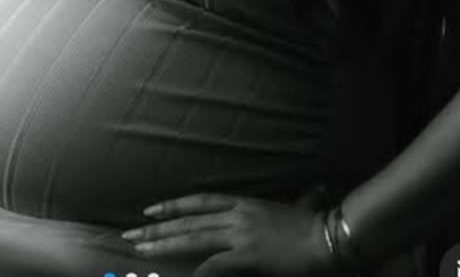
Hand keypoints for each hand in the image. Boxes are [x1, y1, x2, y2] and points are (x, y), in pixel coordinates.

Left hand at [121, 187, 335, 276]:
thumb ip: (297, 200)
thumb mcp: (298, 207)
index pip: (198, 202)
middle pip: (187, 220)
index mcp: (242, 203)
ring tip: (141, 250)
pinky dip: (199, 271)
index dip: (172, 206)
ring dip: (164, 245)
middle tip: (130, 236)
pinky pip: (216, 264)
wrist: (329, 237)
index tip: (149, 212)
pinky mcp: (249, 255)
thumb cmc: (314, 224)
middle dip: (157, 229)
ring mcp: (240, 234)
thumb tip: (314, 190)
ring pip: (192, 238)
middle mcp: (236, 215)